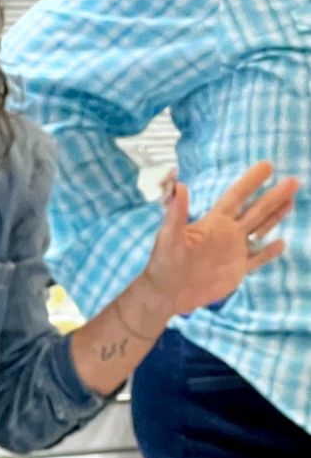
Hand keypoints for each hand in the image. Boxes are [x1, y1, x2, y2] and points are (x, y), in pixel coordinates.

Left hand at [141, 161, 297, 318]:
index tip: (267, 165)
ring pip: (260, 229)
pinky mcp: (236, 271)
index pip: (237, 196)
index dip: (251, 181)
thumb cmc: (164, 262)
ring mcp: (233, 251)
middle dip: (274, 195)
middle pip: (256, 210)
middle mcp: (227, 232)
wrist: (166, 292)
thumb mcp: (169, 236)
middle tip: (293, 181)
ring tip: (291, 201)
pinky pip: (257, 259)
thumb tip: (179, 184)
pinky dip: (269, 252)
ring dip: (275, 216)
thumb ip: (176, 212)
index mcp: (213, 222)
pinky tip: (281, 243)